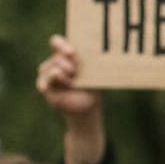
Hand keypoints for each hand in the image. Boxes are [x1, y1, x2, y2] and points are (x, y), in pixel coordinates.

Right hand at [36, 34, 104, 163]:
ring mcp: (51, 80)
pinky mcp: (47, 91)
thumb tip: (120, 57)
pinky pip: (44, 81)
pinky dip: (51, 80)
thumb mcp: (98, 81)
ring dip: (60, 70)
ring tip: (72, 75)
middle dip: (64, 57)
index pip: (61, 46)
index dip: (61, 44)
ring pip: (48, 68)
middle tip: (74, 61)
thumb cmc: (96, 97)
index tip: (66, 44)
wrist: (89, 120)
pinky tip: (63, 81)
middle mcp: (59, 69)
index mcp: (72, 63)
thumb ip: (97, 69)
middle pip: (55, 56)